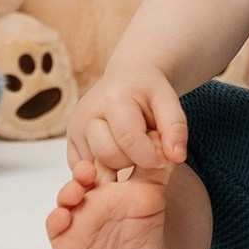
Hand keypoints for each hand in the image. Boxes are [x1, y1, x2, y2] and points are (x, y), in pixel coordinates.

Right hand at [64, 62, 186, 177]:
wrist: (126, 77)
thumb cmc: (148, 90)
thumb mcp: (168, 101)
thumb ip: (176, 128)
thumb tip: (177, 157)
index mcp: (112, 100)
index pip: (129, 140)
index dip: (151, 156)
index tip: (163, 155)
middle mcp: (86, 114)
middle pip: (110, 157)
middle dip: (134, 160)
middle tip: (145, 144)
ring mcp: (74, 130)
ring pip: (97, 168)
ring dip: (119, 165)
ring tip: (131, 146)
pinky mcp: (71, 143)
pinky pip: (87, 170)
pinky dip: (105, 168)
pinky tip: (118, 151)